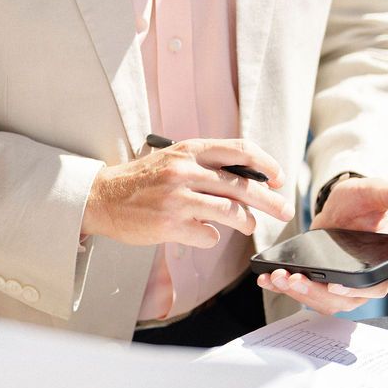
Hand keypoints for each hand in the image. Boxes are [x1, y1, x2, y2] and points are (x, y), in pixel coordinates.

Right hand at [84, 138, 292, 249]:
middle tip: (284, 211)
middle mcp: (185, 171)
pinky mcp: (171, 224)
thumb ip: (206, 164)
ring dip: (246, 221)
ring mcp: (178, 198)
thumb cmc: (142, 180)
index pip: (240, 150)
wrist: (104, 197)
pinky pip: (209, 235)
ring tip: (248, 225)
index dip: (266, 163)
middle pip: (243, 185)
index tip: (279, 177)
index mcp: (190, 151)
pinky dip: (211, 236)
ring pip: (231, 212)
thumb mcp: (174, 159)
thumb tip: (248, 179)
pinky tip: (201, 232)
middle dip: (270, 201)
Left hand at [258, 175, 387, 316]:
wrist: (339, 208)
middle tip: (294, 279)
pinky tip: (267, 279)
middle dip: (314, 293)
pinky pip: (302, 292)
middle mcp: (360, 284)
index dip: (353, 291)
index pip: (372, 287)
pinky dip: (283, 288)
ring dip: (296, 292)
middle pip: (340, 300)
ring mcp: (337, 288)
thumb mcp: (371, 193)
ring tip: (277, 277)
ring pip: (318, 300)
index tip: (333, 286)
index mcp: (380, 267)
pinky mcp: (317, 284)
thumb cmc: (359, 204)